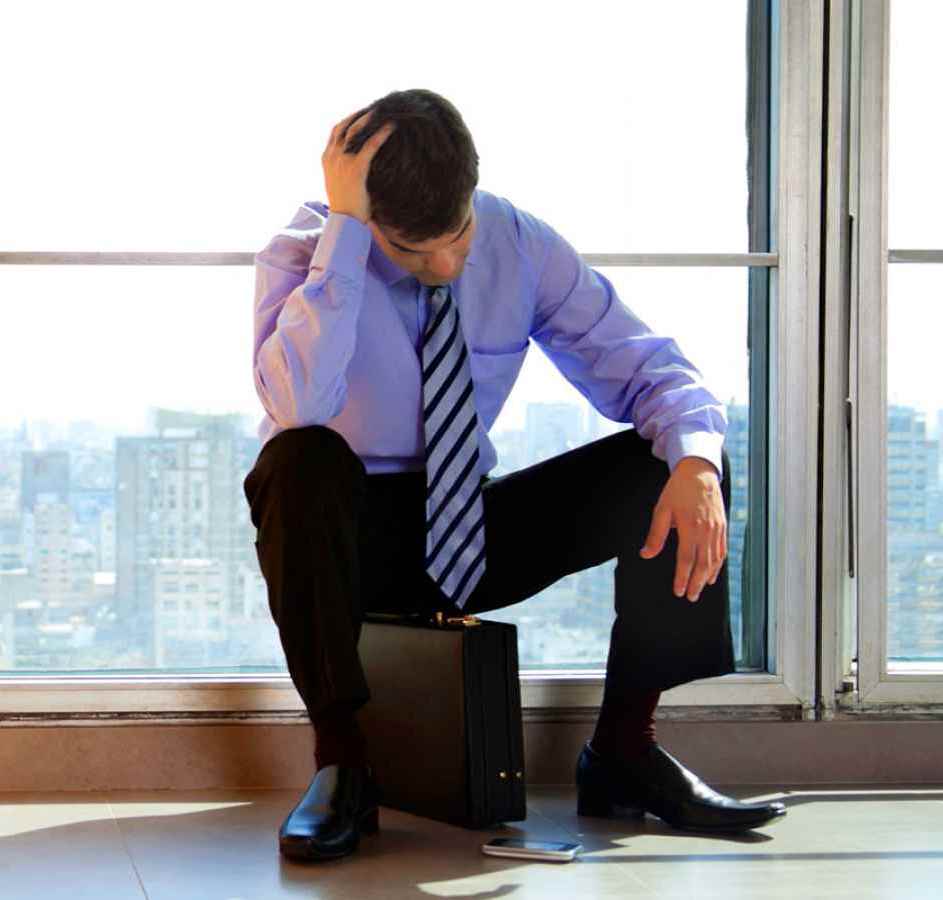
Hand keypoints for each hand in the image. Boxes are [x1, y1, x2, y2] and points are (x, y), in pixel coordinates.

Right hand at [321, 108, 395, 223]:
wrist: (344, 221)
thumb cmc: (346, 207)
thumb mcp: (340, 183)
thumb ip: (344, 169)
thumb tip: (358, 161)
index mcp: (326, 158)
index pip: (336, 130)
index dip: (349, 119)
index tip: (362, 113)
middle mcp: (332, 156)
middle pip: (346, 125)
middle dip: (361, 114)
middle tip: (377, 108)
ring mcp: (342, 161)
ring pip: (356, 130)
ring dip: (370, 118)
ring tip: (384, 112)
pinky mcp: (355, 168)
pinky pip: (370, 145)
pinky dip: (381, 134)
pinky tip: (391, 127)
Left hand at [638, 457, 726, 602]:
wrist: (699, 473)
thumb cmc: (678, 490)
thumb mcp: (662, 510)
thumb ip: (656, 535)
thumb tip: (646, 554)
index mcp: (690, 527)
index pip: (686, 559)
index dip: (682, 577)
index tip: (678, 591)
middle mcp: (706, 531)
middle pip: (703, 564)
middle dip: (696, 583)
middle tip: (690, 597)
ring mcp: (717, 530)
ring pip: (714, 560)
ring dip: (707, 578)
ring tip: (699, 590)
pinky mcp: (723, 527)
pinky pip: (722, 551)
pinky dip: (718, 566)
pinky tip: (713, 575)